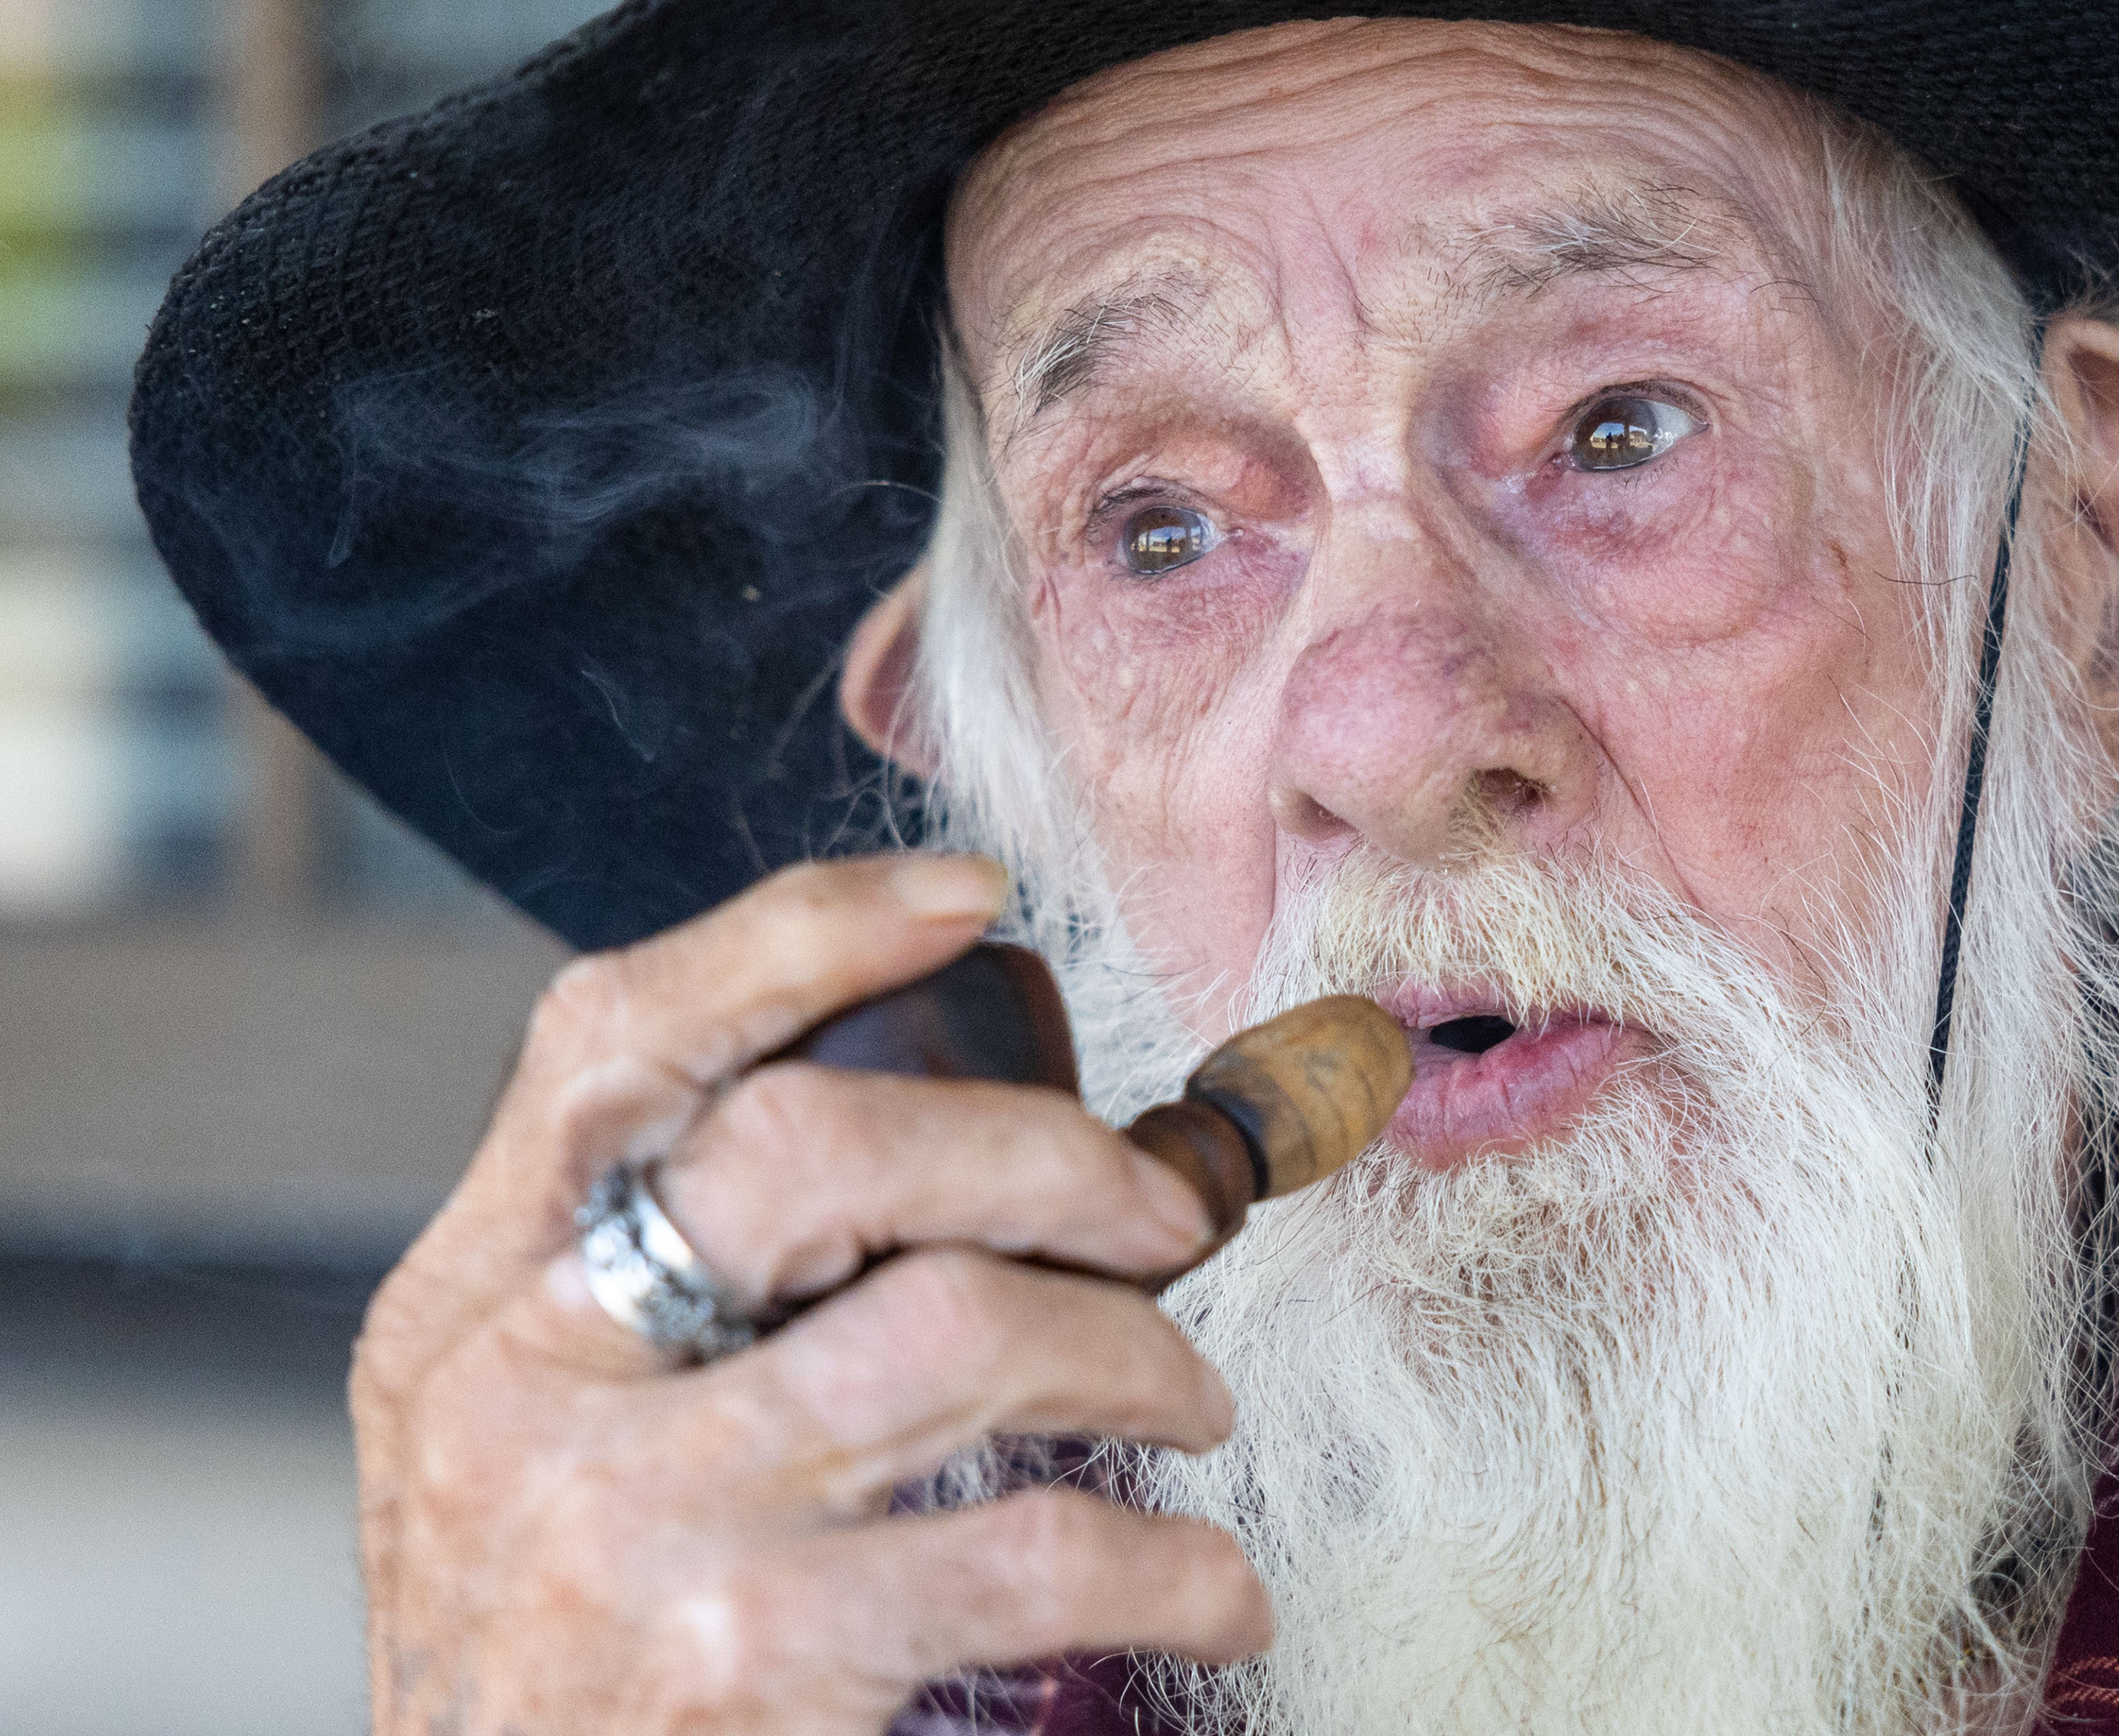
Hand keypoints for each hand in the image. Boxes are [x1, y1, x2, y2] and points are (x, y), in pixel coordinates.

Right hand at [351, 854, 1270, 1734]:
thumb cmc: (565, 1654)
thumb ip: (655, 1293)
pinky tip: (1206, 1585)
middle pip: (816, 1144)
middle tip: (1162, 1216)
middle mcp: (522, 1389)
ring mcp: (628, 1528)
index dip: (800, 933)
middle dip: (1044, 1152)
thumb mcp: (531, 1445)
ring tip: (1190, 1405)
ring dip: (1138, 1354)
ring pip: (958, 1325)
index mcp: (472, 1302)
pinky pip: (1028, 1547)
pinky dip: (1170, 1561)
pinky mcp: (742, 1664)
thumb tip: (933, 1151)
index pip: (611, 1035)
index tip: (966, 899)